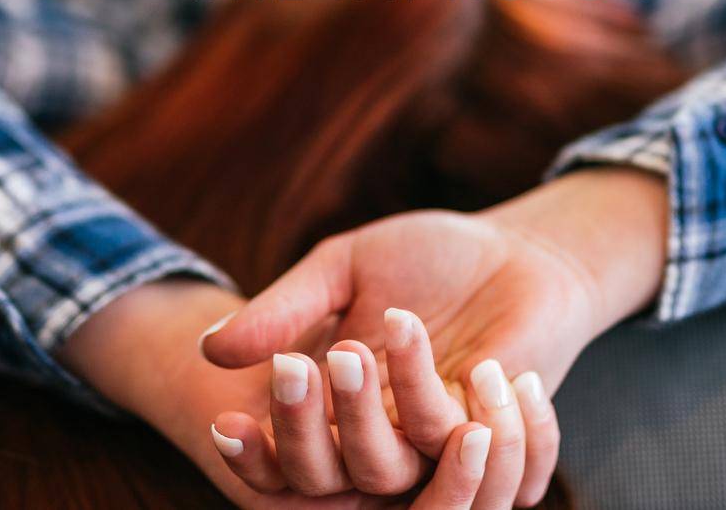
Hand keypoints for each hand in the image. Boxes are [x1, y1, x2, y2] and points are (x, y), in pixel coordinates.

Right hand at [201, 167, 670, 507]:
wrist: (515, 249)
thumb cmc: (427, 259)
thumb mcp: (342, 268)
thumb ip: (284, 308)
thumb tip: (210, 349)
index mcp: (334, 412)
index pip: (280, 461)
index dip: (249, 454)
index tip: (225, 420)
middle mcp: (380, 441)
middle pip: (323, 478)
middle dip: (301, 429)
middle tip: (294, 365)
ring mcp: (433, 442)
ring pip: (384, 470)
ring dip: (363, 414)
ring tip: (364, 339)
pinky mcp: (487, 431)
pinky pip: (451, 439)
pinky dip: (427, 387)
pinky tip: (430, 335)